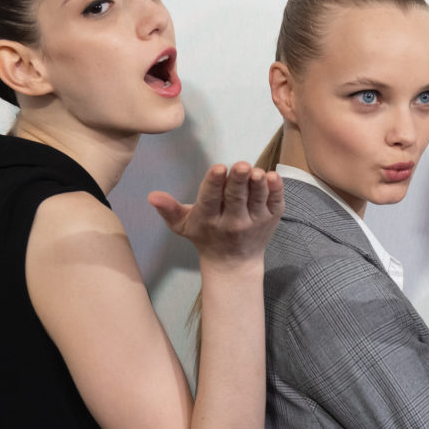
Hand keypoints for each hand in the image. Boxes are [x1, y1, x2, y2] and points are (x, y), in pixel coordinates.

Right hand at [148, 162, 282, 263]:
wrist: (233, 263)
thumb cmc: (205, 237)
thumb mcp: (183, 226)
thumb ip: (169, 210)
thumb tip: (152, 196)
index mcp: (209, 219)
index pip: (210, 199)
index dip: (214, 184)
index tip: (218, 168)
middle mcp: (233, 222)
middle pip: (235, 198)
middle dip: (238, 181)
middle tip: (241, 165)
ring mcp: (255, 221)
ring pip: (257, 200)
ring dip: (258, 185)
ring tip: (257, 172)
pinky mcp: (271, 219)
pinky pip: (275, 203)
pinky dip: (276, 191)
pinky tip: (274, 177)